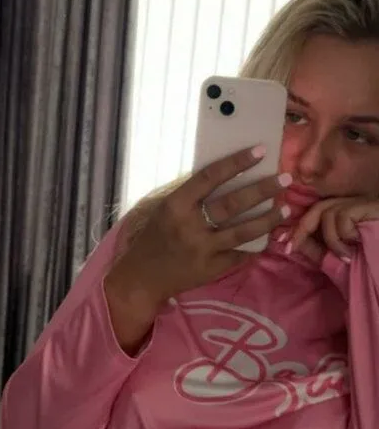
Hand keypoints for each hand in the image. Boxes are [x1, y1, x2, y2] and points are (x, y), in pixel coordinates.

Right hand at [107, 146, 290, 311]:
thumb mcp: (167, 210)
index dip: (237, 162)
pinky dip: (255, 245)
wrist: (142, 277)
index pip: (210, 177)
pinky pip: (239, 254)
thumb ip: (192, 197)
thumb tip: (228, 177)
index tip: (259, 151)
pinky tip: (269, 237)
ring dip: (268, 219)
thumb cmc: (155, 238)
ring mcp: (202, 249)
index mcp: (176, 205)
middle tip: (285, 179)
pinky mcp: (211, 269)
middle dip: (262, 190)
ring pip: (243, 231)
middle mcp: (190, 225)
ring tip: (285, 208)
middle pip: (233, 203)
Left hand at [288, 197, 378, 264]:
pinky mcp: (369, 206)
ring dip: (331, 239)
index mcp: (345, 218)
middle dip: (302, 228)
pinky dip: (343, 235)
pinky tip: (356, 247)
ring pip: (328, 212)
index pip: (316, 214)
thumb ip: (317, 249)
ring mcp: (363, 205)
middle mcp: (354, 207)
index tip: (282, 243)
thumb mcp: (336, 259)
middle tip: (291, 246)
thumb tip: (292, 240)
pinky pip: (342, 215)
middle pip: (319, 207)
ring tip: (346, 257)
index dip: (298, 226)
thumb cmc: (370, 266)